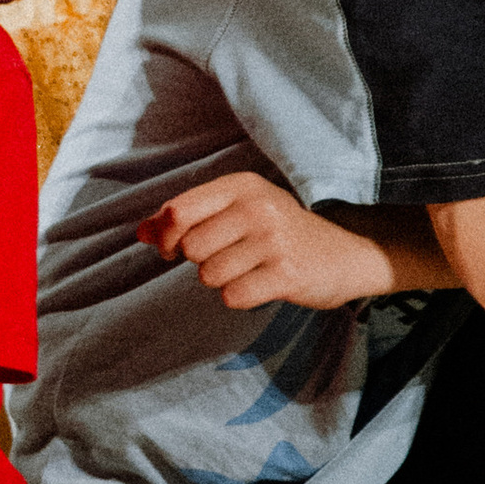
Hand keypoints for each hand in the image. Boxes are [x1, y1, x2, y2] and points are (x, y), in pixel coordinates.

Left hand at [138, 171, 386, 310]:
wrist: (344, 254)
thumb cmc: (279, 232)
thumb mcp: (236, 211)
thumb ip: (186, 218)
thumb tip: (140, 232)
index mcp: (242, 185)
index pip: (177, 211)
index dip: (166, 237)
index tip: (174, 247)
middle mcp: (258, 207)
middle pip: (191, 246)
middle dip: (199, 261)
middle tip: (225, 259)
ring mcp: (274, 240)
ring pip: (209, 275)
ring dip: (221, 280)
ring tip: (247, 270)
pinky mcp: (286, 274)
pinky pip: (233, 296)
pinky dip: (239, 297)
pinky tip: (260, 285)